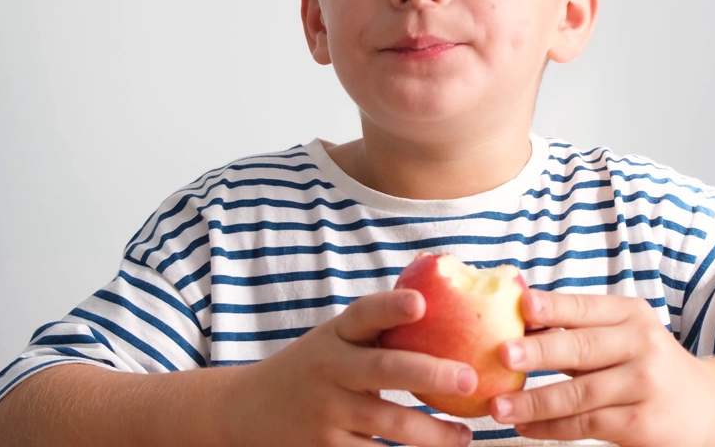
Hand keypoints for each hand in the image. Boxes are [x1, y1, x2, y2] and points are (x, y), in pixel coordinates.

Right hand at [224, 289, 476, 446]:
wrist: (246, 410)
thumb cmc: (314, 367)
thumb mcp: (335, 338)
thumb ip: (378, 324)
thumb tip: (438, 283)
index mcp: (336, 334)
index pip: (365, 313)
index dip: (391, 306)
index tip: (420, 303)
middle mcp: (331, 369)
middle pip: (386, 369)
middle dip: (431, 373)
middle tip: (469, 378)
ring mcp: (327, 412)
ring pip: (390, 423)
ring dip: (433, 433)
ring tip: (464, 436)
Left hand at [489, 289, 714, 446]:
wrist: (708, 408)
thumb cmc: (648, 366)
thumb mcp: (626, 336)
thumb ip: (580, 330)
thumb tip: (516, 323)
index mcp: (631, 314)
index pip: (586, 307)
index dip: (554, 307)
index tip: (523, 305)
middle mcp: (641, 344)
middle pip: (582, 348)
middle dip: (539, 351)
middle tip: (502, 353)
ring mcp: (644, 384)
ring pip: (579, 393)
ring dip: (534, 401)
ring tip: (499, 407)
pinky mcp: (641, 422)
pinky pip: (587, 424)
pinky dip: (551, 428)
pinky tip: (525, 427)